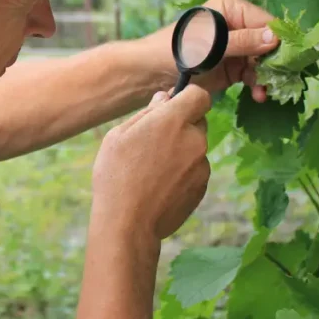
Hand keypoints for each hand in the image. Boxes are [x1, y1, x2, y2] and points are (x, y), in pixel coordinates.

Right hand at [91, 86, 211, 241]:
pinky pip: (195, 169)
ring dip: (181, 149)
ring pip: (195, 147)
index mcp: (173, 121)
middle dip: (181, 124)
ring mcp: (201, 165)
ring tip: (152, 167)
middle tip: (153, 140)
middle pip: (198, 121)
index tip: (172, 105)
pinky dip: (182, 171)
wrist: (128, 223)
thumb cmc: (116, 175)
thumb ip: (147, 113)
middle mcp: (195, 140)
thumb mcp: (119, 135)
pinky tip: (160, 183)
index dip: (187, 96)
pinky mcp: (202, 187)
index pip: (200, 95)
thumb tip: (164, 99)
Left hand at [137, 0, 279, 102]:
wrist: (152, 73)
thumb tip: (274, 38)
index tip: (295, 58)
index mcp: (232, 8)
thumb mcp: (211, 44)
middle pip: (269, 42)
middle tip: (285, 80)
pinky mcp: (233, 67)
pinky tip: (258, 95)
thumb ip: (242, 41)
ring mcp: (237, 47)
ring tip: (266, 91)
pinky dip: (258, 84)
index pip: (266, 21)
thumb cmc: (176, 49)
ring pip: (264, 61)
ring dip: (268, 76)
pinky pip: (254, 74)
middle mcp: (238, 25)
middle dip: (277, 61)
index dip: (281, 39)